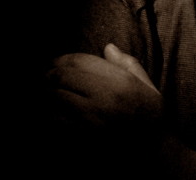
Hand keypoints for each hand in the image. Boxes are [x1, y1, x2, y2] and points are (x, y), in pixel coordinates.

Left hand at [47, 44, 162, 128]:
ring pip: (54, 98)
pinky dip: (48, 114)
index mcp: (119, 80)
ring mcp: (91, 119)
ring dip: (46, 94)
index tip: (54, 62)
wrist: (153, 149)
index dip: (61, 59)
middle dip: (48, 74)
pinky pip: (55, 122)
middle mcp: (103, 96)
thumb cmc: (150, 115)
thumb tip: (108, 47)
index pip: (80, 61)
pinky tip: (49, 112)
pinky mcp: (82, 138)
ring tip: (42, 92)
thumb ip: (126, 63)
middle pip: (62, 77)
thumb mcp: (146, 84)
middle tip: (43, 76)